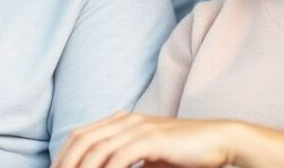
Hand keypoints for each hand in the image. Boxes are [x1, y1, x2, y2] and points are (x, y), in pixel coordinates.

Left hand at [53, 111, 236, 167]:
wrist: (219, 140)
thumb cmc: (185, 153)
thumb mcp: (150, 157)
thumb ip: (127, 162)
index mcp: (122, 121)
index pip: (81, 135)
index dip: (63, 155)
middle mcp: (126, 120)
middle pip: (82, 140)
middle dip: (65, 163)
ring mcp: (139, 127)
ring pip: (97, 149)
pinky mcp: (153, 139)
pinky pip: (120, 157)